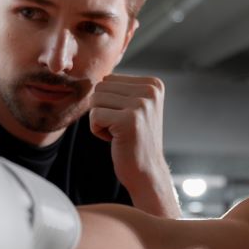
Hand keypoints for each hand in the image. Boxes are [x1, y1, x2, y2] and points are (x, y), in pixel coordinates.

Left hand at [89, 74, 169, 199]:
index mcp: (153, 84)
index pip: (109, 79)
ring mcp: (141, 104)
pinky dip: (97, 131)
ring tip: (119, 133)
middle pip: (101, 87)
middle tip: (121, 128)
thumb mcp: (135, 107)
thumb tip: (97, 75)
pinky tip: (115, 140)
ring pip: (96, 100)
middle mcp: (151, 90)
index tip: (127, 120)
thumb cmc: (134, 141)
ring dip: (100, 120)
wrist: (147, 172)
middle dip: (102, 110)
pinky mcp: (129, 120)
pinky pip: (94, 116)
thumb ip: (120, 89)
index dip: (110, 102)